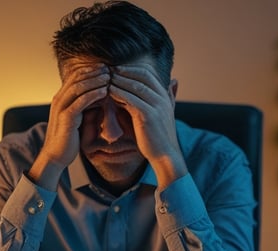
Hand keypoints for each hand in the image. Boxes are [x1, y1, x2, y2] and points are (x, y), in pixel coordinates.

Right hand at [29, 61, 109, 188]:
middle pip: (77, 78)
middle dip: (94, 71)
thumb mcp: (77, 118)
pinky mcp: (66, 117)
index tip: (105, 66)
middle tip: (109, 67)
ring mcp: (61, 107)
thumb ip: (85, 106)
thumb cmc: (68, 138)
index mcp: (61, 98)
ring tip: (109, 76)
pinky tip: (105, 91)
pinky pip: (81, 101)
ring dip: (95, 80)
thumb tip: (100, 96)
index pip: (75, 76)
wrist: (56, 156)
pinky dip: (94, 94)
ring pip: (79, 87)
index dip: (90, 69)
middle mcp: (59, 99)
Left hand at [108, 63, 187, 184]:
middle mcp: (162, 97)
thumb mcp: (163, 113)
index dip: (131, 69)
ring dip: (119, 81)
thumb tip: (171, 82)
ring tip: (105, 79)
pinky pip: (130, 99)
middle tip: (108, 70)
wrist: (165, 155)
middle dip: (123, 72)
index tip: (116, 68)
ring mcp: (156, 105)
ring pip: (135, 85)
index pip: (147, 73)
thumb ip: (162, 98)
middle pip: (141, 76)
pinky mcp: (148, 115)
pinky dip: (118, 94)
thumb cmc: (159, 136)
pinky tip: (108, 93)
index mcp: (164, 95)